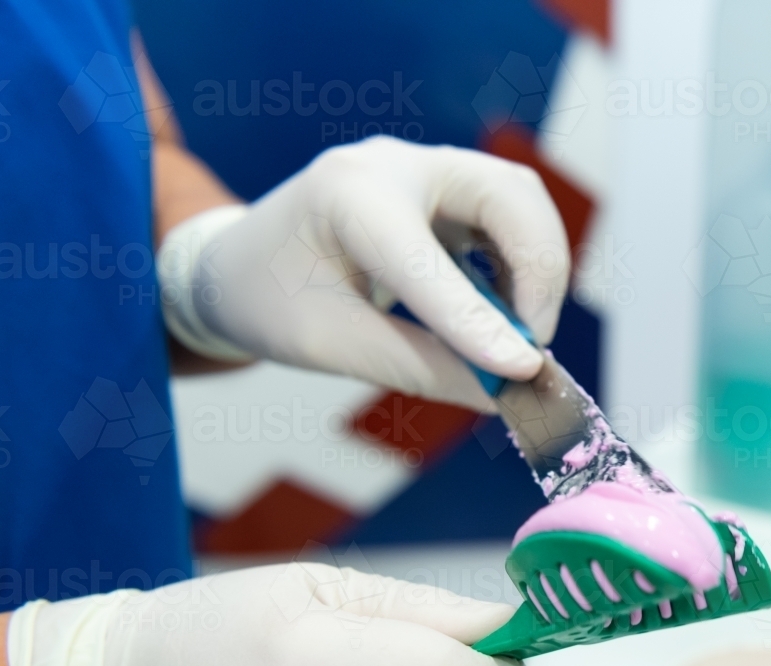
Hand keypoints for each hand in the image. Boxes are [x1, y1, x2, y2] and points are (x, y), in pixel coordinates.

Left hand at [158, 136, 569, 410]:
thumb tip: (500, 395)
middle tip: (531, 347)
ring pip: (516, 199)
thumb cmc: (266, 303)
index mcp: (345, 196)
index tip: (523, 370)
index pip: (427, 260)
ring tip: (521, 335)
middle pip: (506, 193)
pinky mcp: (436, 192)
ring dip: (537, 267)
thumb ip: (417, 368)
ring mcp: (418, 170)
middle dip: (539, 271)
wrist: (232, 267)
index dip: (479, 318)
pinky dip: (519, 267)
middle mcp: (391, 165)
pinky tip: (505, 315)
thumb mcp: (331, 345)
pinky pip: (503, 218)